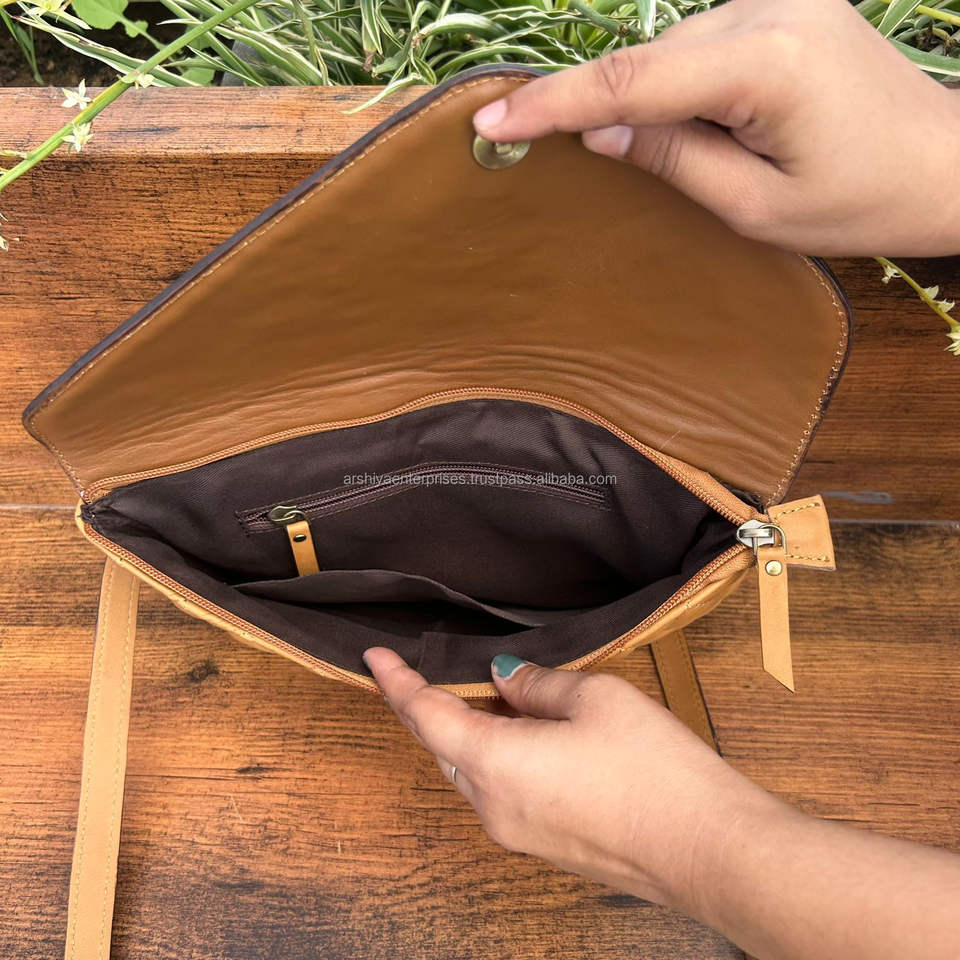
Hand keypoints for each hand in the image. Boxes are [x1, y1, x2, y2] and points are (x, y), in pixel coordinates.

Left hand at [364, 648, 959, 959]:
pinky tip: (536, 733)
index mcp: (494, 764)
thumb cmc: (654, 769)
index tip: (375, 657)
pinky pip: (504, 793)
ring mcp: (519, 833)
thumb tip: (505, 680)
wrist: (709, 850)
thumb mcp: (594, 698)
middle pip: (446, 747)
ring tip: (507, 694)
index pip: (426, 717)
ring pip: (475, 771)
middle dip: (440, 706)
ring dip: (478, 732)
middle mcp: (493, 807)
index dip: (397, 683)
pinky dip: (504, 758)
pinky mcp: (546, 845)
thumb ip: (537, 684)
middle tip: (452, 667)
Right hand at [472, 0, 959, 256]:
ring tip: (706, 159)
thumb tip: (599, 132)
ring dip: (651, 102)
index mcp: (766, 63)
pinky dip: (680, 86)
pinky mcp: (783, 4)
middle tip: (541, 144)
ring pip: (672, 52)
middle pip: (649, 60)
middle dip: (598, 107)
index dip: (555, 103)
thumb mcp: (754, 205)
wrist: (942, 164)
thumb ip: (673, 160)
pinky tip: (710, 129)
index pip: (633, 81)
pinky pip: (702, 44)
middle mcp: (769, 7)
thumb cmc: (859, 201)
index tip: (492, 119)